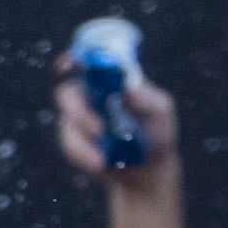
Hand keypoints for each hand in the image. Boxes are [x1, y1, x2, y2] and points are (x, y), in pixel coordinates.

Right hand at [53, 56, 186, 181]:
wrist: (148, 169)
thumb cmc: (158, 133)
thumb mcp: (160, 112)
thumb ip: (146, 97)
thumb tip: (127, 84)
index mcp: (113, 79)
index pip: (89, 61)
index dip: (76, 58)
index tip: (69, 64)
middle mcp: (92, 95)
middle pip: (68, 91)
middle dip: (77, 110)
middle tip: (98, 129)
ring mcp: (80, 118)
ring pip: (67, 121)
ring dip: (83, 139)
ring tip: (103, 159)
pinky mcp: (75, 141)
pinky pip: (69, 144)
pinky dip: (83, 155)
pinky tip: (100, 163)